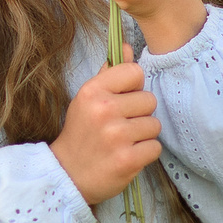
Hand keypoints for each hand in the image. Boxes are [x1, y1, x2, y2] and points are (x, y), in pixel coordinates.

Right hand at [49, 62, 160, 205]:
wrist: (67, 174)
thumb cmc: (81, 134)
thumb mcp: (87, 100)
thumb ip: (109, 74)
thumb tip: (127, 47)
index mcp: (92, 91)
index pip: (134, 72)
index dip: (133, 87)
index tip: (122, 100)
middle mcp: (104, 110)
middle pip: (149, 100)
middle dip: (139, 114)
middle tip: (119, 126)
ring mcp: (116, 135)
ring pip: (154, 125)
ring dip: (143, 135)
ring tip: (122, 142)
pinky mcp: (128, 159)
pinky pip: (155, 147)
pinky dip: (145, 153)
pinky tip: (127, 155)